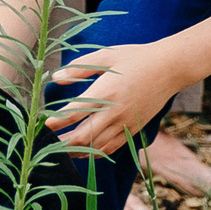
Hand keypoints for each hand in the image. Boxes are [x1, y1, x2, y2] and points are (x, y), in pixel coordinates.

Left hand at [45, 42, 192, 157]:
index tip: (41, 125)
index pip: (73, 113)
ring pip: (96, 146)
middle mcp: (114, 112)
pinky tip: (85, 152)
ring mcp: (125, 123)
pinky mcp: (133, 129)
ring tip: (60, 151)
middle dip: (62, 143)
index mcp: (104, 92)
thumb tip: (55, 78)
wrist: (169, 68)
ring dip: (76, 151)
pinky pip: (112, 147)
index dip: (55, 122)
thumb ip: (79, 68)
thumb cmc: (134, 57)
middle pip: (82, 136)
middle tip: (45, 144)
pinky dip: (96, 153)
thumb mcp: (105, 56)